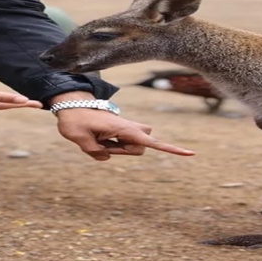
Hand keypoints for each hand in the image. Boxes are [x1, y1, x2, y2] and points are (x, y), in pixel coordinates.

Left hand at [54, 108, 194, 160]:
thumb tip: (106, 156)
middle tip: (99, 143)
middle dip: (122, 151)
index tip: (190, 154)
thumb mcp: (79, 139)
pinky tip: (97, 138)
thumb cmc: (75, 119)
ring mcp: (126, 128)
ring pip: (131, 148)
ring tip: (97, 138)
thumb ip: (94, 153)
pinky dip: (111, 146)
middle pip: (139, 149)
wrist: (71, 105)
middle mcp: (129, 127)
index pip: (151, 141)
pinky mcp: (120, 131)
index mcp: (123, 128)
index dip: (171, 149)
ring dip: (116, 149)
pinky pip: (121, 145)